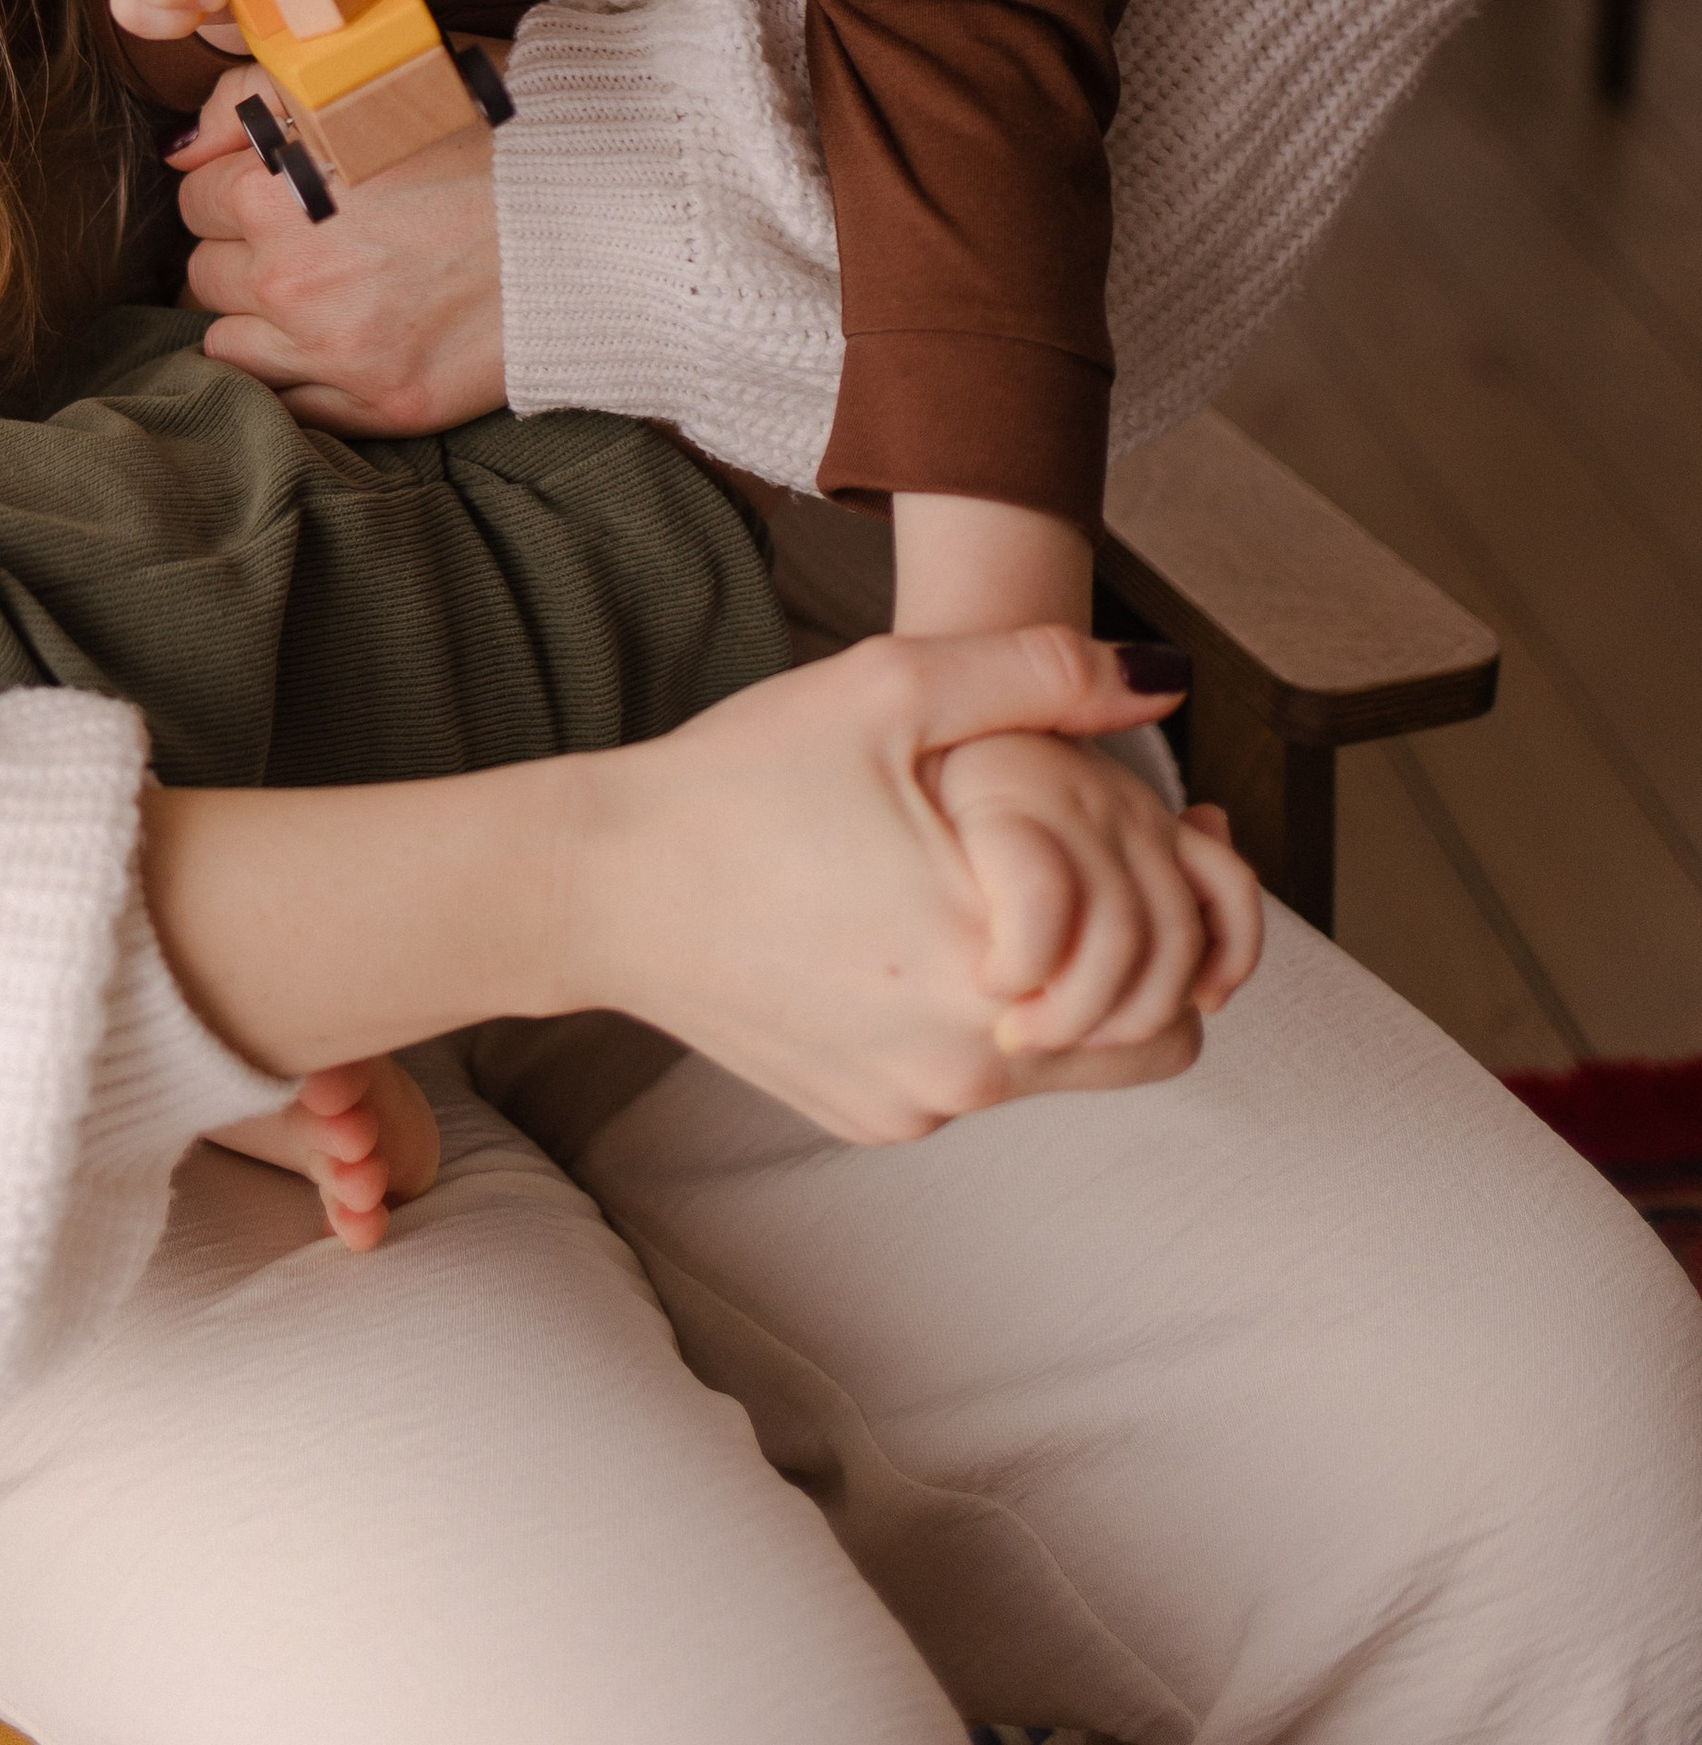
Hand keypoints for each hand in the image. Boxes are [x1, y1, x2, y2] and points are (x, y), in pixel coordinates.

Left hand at [168, 57, 507, 431]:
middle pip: (205, 274)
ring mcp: (335, 348)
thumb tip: (181, 148)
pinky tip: (339, 345)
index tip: (279, 189)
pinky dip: (296, 378)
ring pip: (228, 346)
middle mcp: (292, 276)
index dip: (236, 187)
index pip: (195, 198)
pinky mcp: (383, 403)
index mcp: (277, 189)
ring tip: (324, 293)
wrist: (607, 210)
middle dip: (243, 254)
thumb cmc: (496, 132)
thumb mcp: (372, 78)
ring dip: (258, 320)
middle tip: (308, 238)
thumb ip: (252, 98)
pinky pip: (287, 406)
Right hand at [565, 629, 1212, 1143]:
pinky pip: (974, 1077)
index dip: (1190, 901)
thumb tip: (1166, 676)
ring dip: (1063, 982)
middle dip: (1143, 948)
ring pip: (1061, 1060)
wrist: (602, 884)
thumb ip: (1041, 671)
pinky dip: (980, 1013)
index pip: (1183, 978)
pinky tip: (920, 925)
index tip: (1161, 829)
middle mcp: (967, 1066)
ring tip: (998, 881)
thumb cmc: (739, 778)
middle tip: (1097, 856)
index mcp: (993, 962)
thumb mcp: (889, 686)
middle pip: (1144, 1036)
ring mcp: (916, 1108)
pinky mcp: (871, 1120)